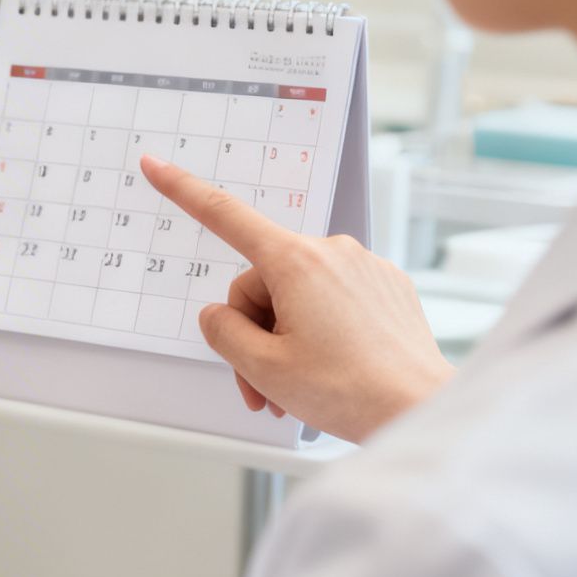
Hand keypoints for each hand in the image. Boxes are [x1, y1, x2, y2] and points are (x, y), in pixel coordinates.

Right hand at [142, 155, 453, 441]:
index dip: (183, 190)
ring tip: (296, 388)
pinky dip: (322, 332)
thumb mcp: (261, 367)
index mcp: (296, 262)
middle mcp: (333, 252)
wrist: (421, 410)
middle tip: (261, 384)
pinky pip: (334, 299)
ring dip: (287, 339)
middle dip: (254, 333)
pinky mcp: (387, 287)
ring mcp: (365, 267)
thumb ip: (222, 331)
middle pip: (261, 283)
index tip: (155, 166)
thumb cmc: (350, 391)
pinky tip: (332, 368)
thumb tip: (218, 315)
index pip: (225, 216)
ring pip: (298, 295)